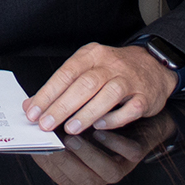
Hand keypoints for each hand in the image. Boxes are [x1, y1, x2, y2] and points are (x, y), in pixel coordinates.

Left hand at [24, 43, 176, 134]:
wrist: (154, 65)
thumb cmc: (114, 70)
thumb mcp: (86, 69)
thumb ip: (60, 87)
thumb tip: (31, 106)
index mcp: (92, 55)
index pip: (66, 73)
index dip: (48, 93)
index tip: (33, 112)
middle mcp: (111, 64)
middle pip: (84, 84)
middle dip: (62, 106)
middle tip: (46, 124)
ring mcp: (130, 79)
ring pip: (108, 94)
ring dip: (87, 113)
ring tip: (70, 129)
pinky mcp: (145, 96)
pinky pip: (130, 108)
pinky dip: (114, 118)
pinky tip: (100, 126)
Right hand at [30, 113, 177, 184]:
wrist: (133, 110)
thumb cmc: (95, 117)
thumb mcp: (69, 118)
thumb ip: (50, 116)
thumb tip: (25, 107)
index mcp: (80, 171)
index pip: (61, 176)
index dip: (49, 164)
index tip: (38, 147)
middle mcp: (99, 174)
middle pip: (83, 179)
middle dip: (67, 162)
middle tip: (54, 143)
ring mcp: (120, 165)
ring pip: (107, 172)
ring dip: (89, 156)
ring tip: (74, 137)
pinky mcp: (137, 152)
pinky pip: (129, 154)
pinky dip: (115, 143)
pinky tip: (101, 130)